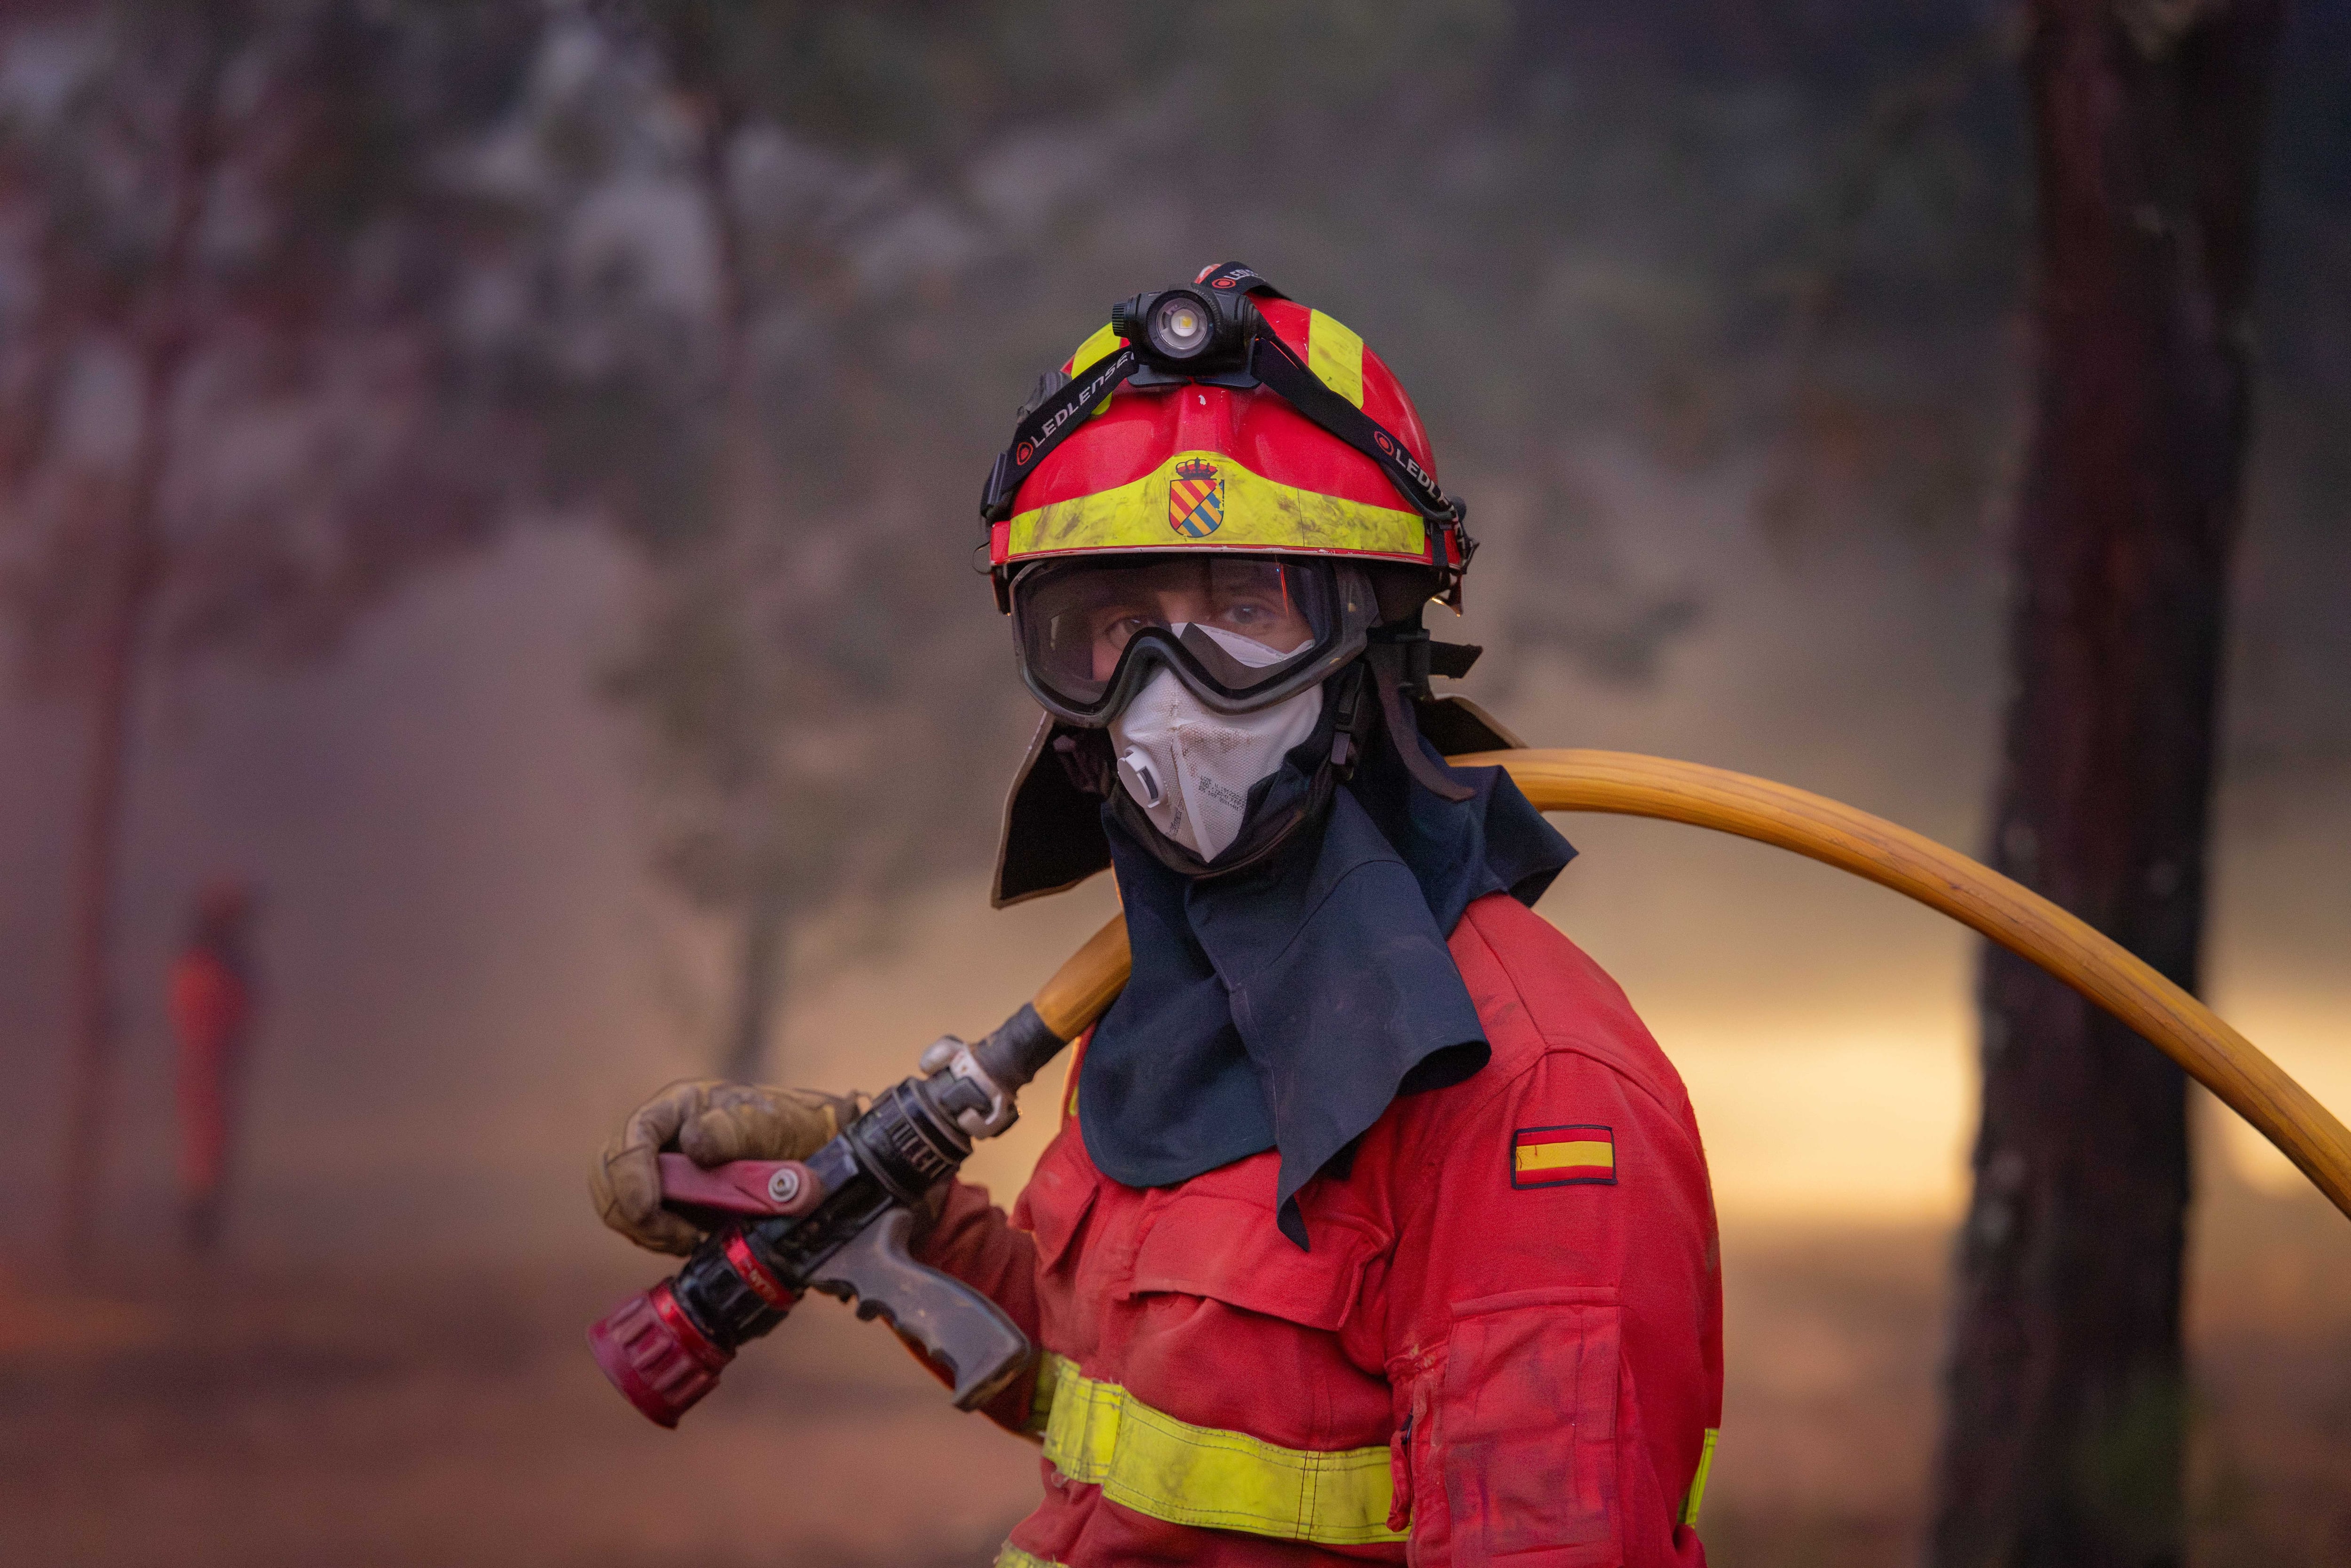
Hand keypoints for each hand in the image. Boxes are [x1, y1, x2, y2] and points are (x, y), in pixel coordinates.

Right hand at [591, 1079, 861, 1254]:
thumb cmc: (790, 1127)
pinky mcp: (667, 1202)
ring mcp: (659, 1171)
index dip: (630, 1175)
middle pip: (609, 1175)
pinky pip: (642, 1227)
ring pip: (619, 1206)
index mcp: (677, 1108)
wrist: (810, 1154)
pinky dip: (660, 1239)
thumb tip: (693, 1143)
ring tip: (690, 1239)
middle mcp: (659, 1138)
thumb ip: (735, 1130)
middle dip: (633, 1212)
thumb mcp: (771, 1124)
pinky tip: (693, 1240)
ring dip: (648, 1231)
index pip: (633, 1136)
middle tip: (677, 1235)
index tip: (648, 1209)